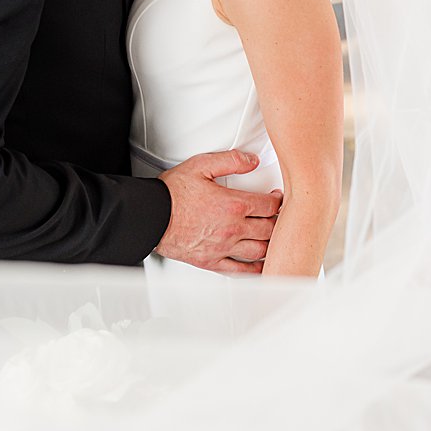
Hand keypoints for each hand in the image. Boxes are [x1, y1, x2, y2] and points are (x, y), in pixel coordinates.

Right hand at [154, 150, 282, 273]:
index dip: (278, 201)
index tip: (277, 198)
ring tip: (272, 237)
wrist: (151, 216)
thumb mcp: (201, 165)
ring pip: (260, 251)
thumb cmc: (172, 194)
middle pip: (269, 229)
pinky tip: (260, 265)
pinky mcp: (212, 262)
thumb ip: (230, 160)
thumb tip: (252, 161)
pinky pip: (240, 270)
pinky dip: (255, 269)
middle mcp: (232, 229)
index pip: (269, 205)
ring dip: (271, 244)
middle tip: (279, 216)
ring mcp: (223, 248)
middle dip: (278, 222)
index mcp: (233, 205)